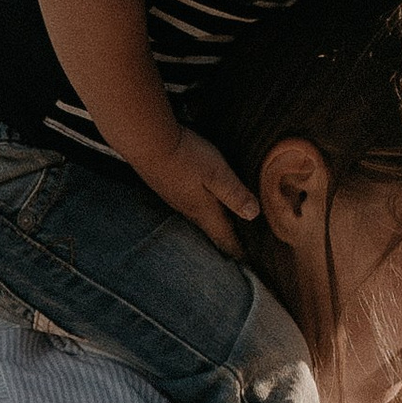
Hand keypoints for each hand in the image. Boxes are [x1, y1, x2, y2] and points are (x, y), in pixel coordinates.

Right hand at [139, 128, 262, 256]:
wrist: (146, 142)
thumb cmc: (185, 157)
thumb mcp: (218, 174)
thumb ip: (235, 194)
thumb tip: (255, 215)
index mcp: (204, 211)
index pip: (225, 239)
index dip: (239, 251)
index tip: (250, 261)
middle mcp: (189, 210)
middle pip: (213, 232)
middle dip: (228, 239)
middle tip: (243, 247)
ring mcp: (176, 200)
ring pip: (200, 218)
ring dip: (215, 224)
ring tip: (227, 226)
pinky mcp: (168, 187)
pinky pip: (190, 205)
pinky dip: (203, 209)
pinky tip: (204, 201)